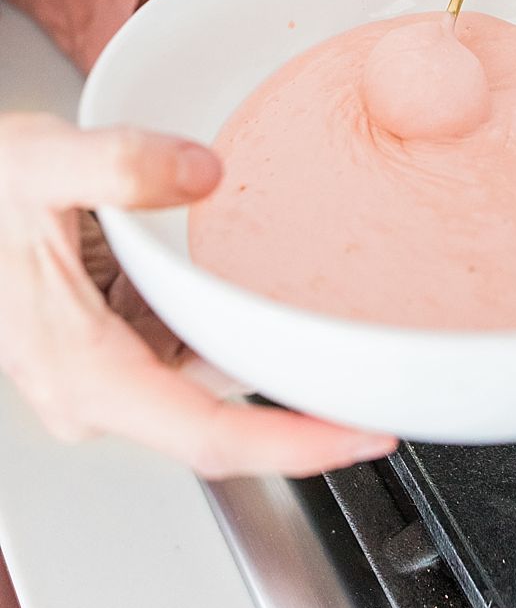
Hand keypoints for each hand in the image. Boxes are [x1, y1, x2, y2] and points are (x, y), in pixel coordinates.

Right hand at [0, 115, 394, 477]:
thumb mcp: (37, 164)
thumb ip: (116, 163)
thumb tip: (203, 172)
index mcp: (84, 370)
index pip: (207, 435)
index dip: (293, 444)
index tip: (363, 435)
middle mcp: (98, 390)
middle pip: (224, 412)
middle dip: (302, 393)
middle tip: (385, 361)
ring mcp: (109, 374)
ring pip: (212, 377)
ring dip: (266, 346)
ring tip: (335, 306)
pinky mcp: (117, 349)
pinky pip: (192, 349)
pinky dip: (231, 319)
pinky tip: (264, 283)